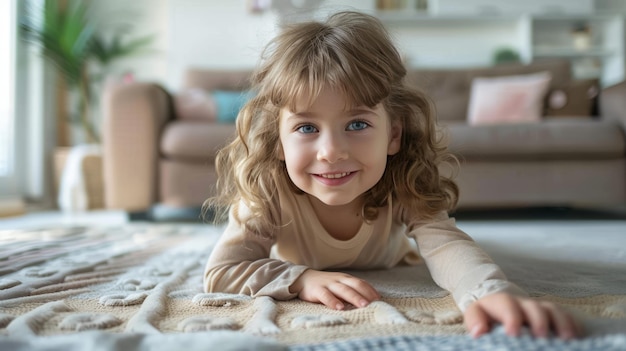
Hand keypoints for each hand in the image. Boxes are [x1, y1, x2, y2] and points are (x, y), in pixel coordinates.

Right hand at [290, 269, 379, 309]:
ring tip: (363, 305)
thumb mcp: (340, 285)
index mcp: (346, 278)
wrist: (303, 279)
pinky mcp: (317, 290)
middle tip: (375, 303)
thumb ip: (352, 291)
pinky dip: (333, 301)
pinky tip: (339, 308)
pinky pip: (326, 295)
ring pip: (343, 290)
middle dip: (366, 294)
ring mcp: (328, 284)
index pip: (361, 283)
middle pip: (355, 285)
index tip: (380, 300)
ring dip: (354, 297)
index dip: (371, 291)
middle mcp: (339, 280)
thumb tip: (369, 301)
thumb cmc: (326, 285)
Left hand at [464, 293, 581, 339]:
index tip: (513, 333)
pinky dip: (571, 324)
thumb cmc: (486, 315)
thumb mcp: (476, 315)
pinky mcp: (548, 313)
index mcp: (499, 302)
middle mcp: (520, 303)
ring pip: (551, 309)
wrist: (496, 303)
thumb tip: (478, 332)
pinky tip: (577, 336)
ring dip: (560, 322)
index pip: (505, 305)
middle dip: (538, 320)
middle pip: (532, 306)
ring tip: (567, 339)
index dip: (511, 317)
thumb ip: (476, 322)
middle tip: (541, 336)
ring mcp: (536, 307)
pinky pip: (563, 314)